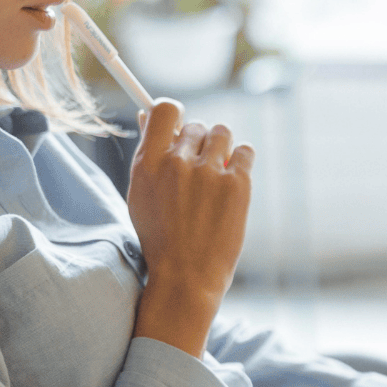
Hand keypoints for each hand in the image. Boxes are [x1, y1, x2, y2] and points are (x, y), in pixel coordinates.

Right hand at [127, 99, 254, 355]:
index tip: (179, 126)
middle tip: (198, 173)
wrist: (186, 277)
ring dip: (220, 149)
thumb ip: (147, 155)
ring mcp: (208, 172)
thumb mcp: (141, 194)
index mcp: (147, 163)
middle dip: (199, 144)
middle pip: (196, 125)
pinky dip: (240, 162)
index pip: (164, 109)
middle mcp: (177, 162)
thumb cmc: (161, 237)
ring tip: (216, 177)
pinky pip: (245, 151)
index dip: (174, 114)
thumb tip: (146, 115)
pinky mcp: (237, 183)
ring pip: (222, 132)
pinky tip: (232, 182)